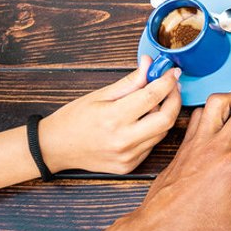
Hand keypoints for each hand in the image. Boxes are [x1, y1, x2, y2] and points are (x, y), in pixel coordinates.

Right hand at [38, 56, 181, 172]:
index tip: (172, 72)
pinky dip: (153, 131)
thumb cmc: (74, 118)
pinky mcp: (129, 166)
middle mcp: (123, 140)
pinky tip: (141, 122)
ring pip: (161, 132)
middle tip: (172, 86)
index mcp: (113, 118)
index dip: (167, 82)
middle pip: (167, 119)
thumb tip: (149, 63)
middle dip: (175, 99)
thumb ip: (130, 81)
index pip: (152, 97)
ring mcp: (127, 156)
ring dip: (163, 114)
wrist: (55, 148)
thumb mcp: (100, 94)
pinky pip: (151, 145)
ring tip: (151, 103)